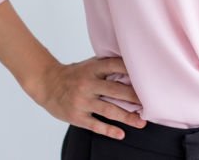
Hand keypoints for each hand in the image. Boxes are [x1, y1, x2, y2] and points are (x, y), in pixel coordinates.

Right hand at [25, 56, 146, 139]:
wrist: (47, 84)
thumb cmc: (73, 74)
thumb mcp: (89, 65)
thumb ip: (107, 66)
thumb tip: (133, 66)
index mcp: (93, 68)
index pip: (115, 66)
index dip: (132, 70)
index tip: (148, 77)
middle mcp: (88, 84)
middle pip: (116, 91)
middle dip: (135, 97)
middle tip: (151, 103)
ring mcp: (82, 100)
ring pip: (108, 110)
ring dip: (127, 117)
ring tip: (141, 122)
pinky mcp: (77, 116)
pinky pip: (95, 124)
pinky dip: (109, 130)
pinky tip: (121, 134)